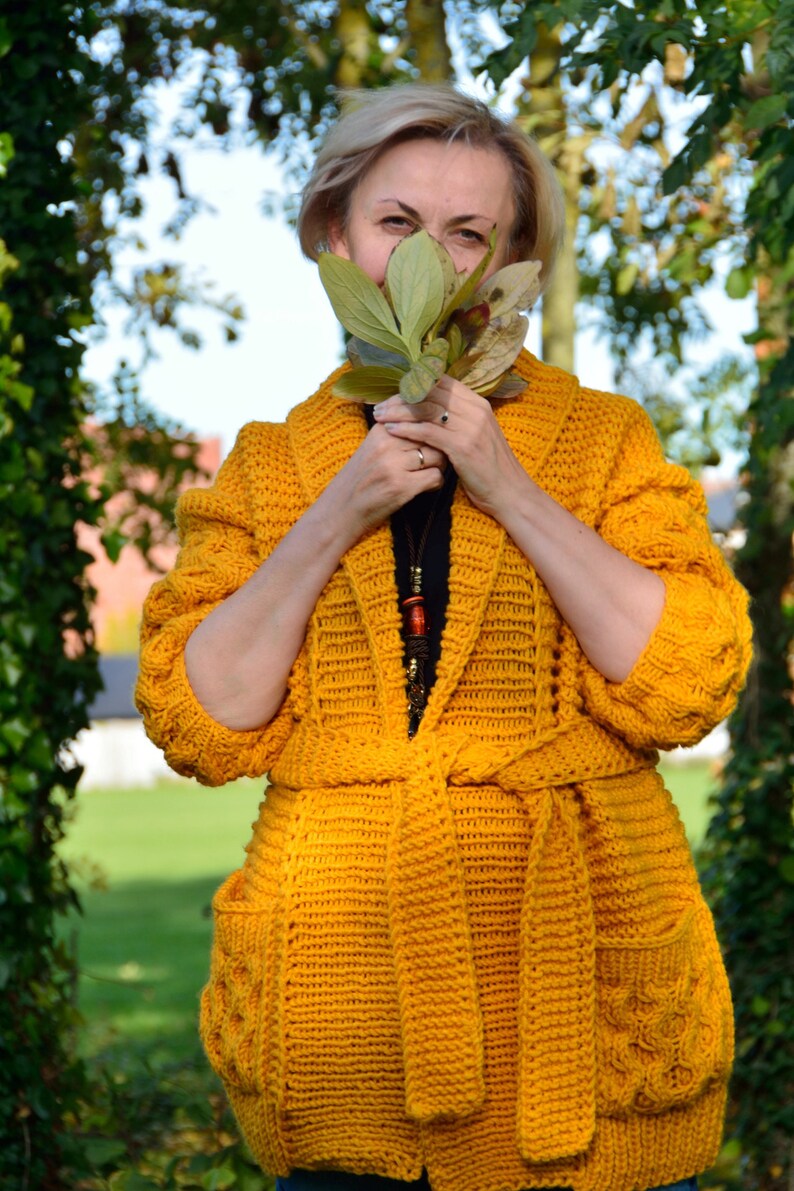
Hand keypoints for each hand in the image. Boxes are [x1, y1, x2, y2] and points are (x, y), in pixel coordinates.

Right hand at [330, 422, 446, 535]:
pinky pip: (435, 476)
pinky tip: (426, 487)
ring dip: (439, 466)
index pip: (420, 418)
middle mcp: (387, 444)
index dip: (431, 430)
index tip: (430, 440)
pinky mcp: (401, 486)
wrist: (341, 509)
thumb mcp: (372, 447)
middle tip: (433, 461)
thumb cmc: (360, 479)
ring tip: (429, 473)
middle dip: (437, 448)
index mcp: (381, 430)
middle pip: (431, 436)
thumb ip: (395, 433)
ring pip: (437, 455)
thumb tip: (428, 422)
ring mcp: (394, 465)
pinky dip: (436, 483)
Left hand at [371, 375, 527, 519]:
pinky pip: (427, 431)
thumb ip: (459, 420)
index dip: (415, 385)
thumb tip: (432, 410)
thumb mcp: (476, 436)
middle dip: (401, 397)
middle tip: (380, 405)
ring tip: (379, 416)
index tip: (395, 394)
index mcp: (479, 404)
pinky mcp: (462, 446)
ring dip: (398, 412)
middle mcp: (475, 410)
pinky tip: (390, 430)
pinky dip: (406, 429)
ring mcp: (470, 427)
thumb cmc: (489, 468)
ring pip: (426, 409)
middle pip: (430, 392)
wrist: (509, 492)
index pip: (441, 382)